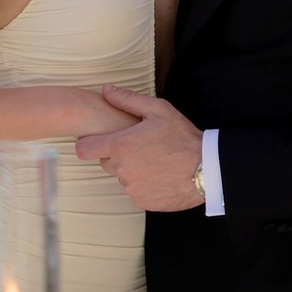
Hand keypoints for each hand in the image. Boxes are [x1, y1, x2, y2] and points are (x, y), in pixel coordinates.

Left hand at [76, 84, 206, 209]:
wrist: (207, 169)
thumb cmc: (183, 138)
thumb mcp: (158, 110)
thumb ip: (127, 99)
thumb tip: (106, 90)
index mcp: (121, 146)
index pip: (84, 149)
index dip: (89, 143)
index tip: (98, 140)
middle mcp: (122, 170)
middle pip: (105, 162)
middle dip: (117, 154)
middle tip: (140, 147)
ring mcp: (131, 188)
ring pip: (122, 177)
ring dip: (132, 170)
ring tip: (155, 160)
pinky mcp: (142, 201)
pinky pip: (136, 191)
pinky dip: (144, 184)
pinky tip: (160, 174)